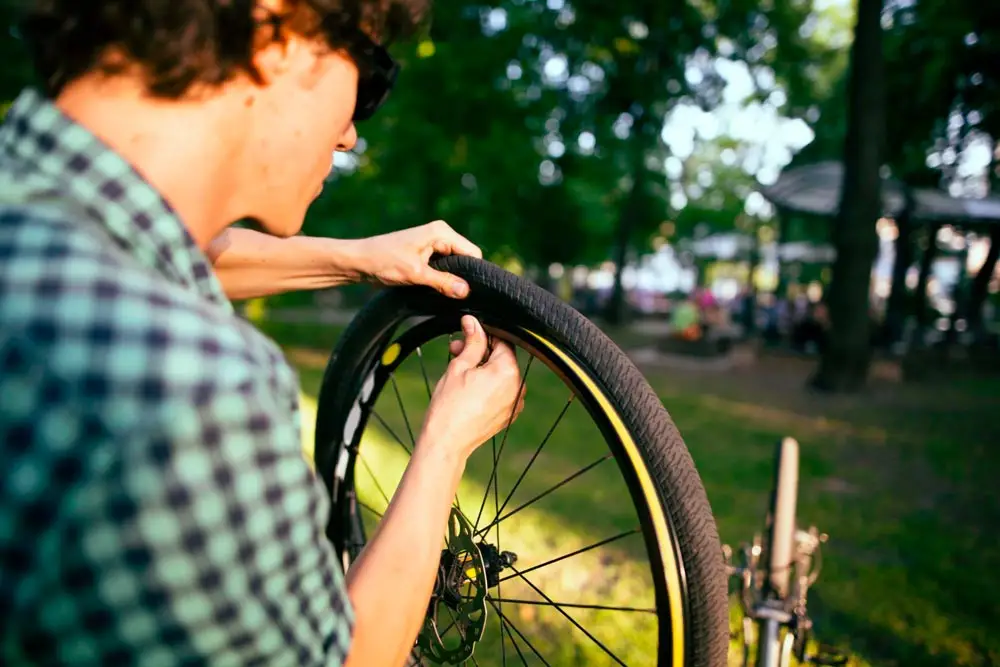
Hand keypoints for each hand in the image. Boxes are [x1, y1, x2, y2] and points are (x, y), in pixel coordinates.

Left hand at [354, 221, 481, 297]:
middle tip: (455, 296)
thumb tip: (466, 291)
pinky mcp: (425, 255)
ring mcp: (432, 244)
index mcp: (441, 232)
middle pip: (465, 259)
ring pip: (454, 266)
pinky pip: (442, 268)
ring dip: (449, 280)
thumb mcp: (415, 274)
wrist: (358, 261)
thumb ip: (443, 282)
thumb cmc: (383, 260)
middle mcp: (440, 235)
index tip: (470, 292)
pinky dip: (441, 279)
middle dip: (461, 277)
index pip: (472, 252)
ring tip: (443, 294)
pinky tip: (435, 290)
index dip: (473, 272)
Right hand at [418, 316, 524, 460]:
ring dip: (482, 368)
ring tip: (458, 371)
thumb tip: (473, 322)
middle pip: (501, 358)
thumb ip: (471, 342)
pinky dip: (488, 386)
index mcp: (508, 371)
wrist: (446, 442)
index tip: (466, 334)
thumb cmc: (449, 406)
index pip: (501, 341)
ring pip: (500, 375)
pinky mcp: (508, 415)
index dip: (482, 335)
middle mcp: (518, 387)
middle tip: (455, 351)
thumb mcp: (459, 366)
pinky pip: (501, 392)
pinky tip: (468, 388)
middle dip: (479, 352)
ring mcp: (515, 403)